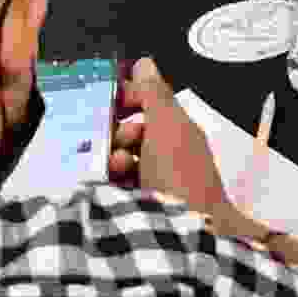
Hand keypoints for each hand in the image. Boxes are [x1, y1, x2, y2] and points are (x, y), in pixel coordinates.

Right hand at [111, 56, 232, 216]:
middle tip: (119, 144)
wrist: (188, 235)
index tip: (109, 102)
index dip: (126, 100)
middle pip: (128, 132)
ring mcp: (152, 182)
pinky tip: (110, 188)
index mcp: (177, 130)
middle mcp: (165, 153)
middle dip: (117, 133)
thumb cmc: (179, 174)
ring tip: (116, 170)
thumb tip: (144, 61)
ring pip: (119, 159)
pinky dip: (112, 183)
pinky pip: (115, 185)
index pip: (145, 104)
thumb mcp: (168, 127)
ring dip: (114, 159)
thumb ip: (154, 94)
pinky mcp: (137, 207)